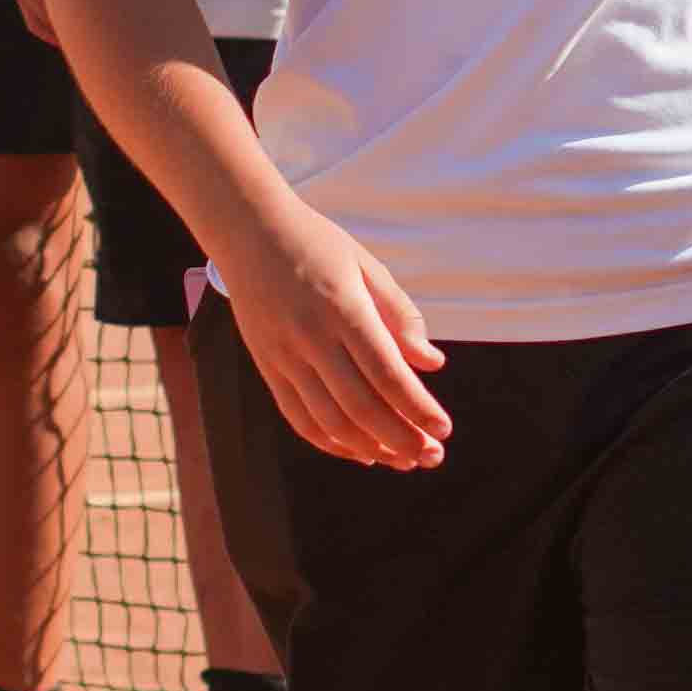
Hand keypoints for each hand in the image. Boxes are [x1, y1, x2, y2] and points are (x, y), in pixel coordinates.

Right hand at [207, 200, 449, 469]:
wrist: (247, 231)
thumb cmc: (316, 243)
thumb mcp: (366, 266)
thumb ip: (400, 315)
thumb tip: (432, 363)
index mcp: (342, 309)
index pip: (386, 373)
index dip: (417, 408)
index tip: (444, 428)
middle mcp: (310, 338)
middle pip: (361, 406)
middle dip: (401, 438)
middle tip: (431, 456)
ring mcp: (284, 356)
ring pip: (329, 420)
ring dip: (370, 448)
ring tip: (402, 460)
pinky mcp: (267, 367)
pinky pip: (298, 417)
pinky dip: (330, 442)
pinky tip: (360, 452)